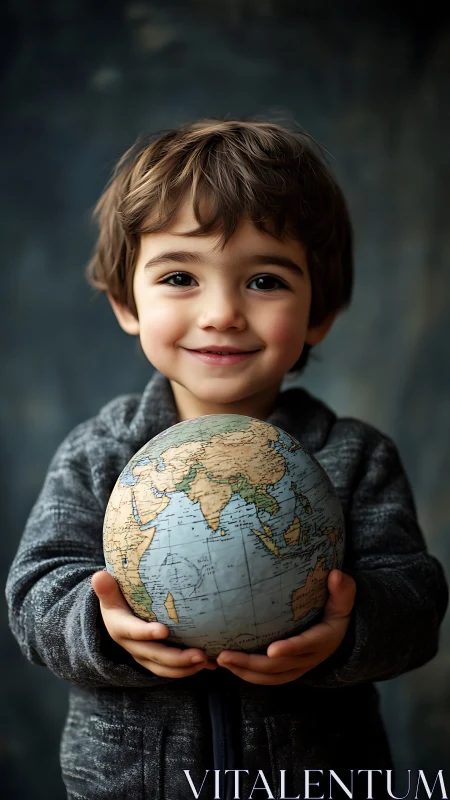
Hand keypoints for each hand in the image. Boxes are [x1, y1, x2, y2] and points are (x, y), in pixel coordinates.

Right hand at [91, 570, 216, 677]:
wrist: (116, 620)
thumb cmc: (117, 601)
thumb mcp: (109, 595)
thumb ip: (106, 588)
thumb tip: (99, 575)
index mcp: (120, 629)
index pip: (133, 632)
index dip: (146, 633)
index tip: (163, 630)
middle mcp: (133, 647)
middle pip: (155, 656)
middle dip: (177, 658)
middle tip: (199, 654)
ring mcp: (145, 656)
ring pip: (165, 668)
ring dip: (186, 667)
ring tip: (206, 661)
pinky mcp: (156, 661)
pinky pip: (173, 670)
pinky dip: (190, 669)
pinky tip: (211, 665)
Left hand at [216, 569, 355, 684]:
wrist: (340, 632)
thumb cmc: (337, 609)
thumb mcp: (344, 599)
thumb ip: (342, 590)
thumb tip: (335, 575)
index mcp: (323, 640)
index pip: (306, 646)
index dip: (290, 649)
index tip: (271, 649)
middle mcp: (309, 659)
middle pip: (279, 667)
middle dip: (251, 663)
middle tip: (224, 655)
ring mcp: (296, 667)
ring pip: (270, 677)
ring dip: (243, 671)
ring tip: (219, 660)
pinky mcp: (286, 669)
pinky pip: (266, 677)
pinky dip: (245, 674)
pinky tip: (226, 664)